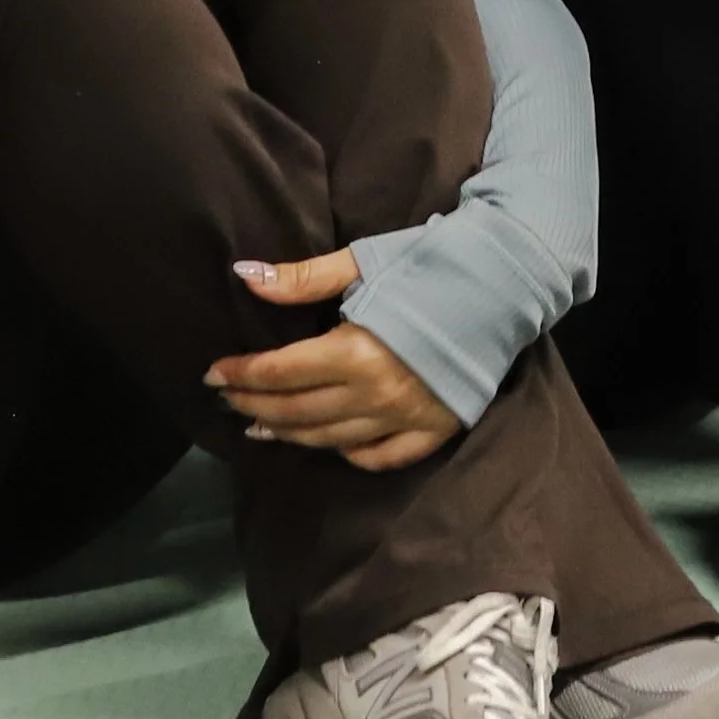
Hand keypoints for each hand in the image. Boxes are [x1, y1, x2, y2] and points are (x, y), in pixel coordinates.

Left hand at [205, 249, 460, 472]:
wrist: (506, 280)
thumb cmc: (431, 261)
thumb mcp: (363, 261)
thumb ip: (302, 279)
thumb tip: (244, 276)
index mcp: (355, 351)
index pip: (280, 374)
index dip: (241, 376)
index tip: (212, 373)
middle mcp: (376, 395)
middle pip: (298, 412)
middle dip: (254, 407)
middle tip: (228, 399)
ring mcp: (406, 419)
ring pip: (330, 440)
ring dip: (289, 433)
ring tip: (261, 425)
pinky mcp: (434, 430)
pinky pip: (379, 456)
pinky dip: (348, 453)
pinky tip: (329, 443)